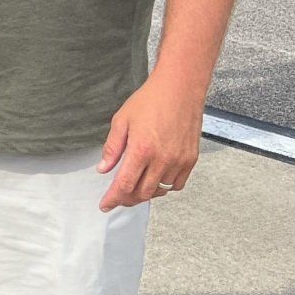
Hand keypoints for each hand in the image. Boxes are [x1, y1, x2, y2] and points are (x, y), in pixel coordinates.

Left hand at [98, 78, 202, 209]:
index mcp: (141, 150)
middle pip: (142, 193)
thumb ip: (112, 148)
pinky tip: (156, 179)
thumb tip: (103, 169)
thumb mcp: (121, 120)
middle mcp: (162, 159)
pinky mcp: (191, 159)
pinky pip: (177, 184)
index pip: (124, 185)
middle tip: (117, 197)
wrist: (180, 89)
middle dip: (127, 199)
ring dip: (146, 192)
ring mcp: (178, 161)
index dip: (113, 198)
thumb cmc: (150, 101)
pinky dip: (165, 186)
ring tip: (135, 187)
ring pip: (160, 190)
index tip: (105, 205)